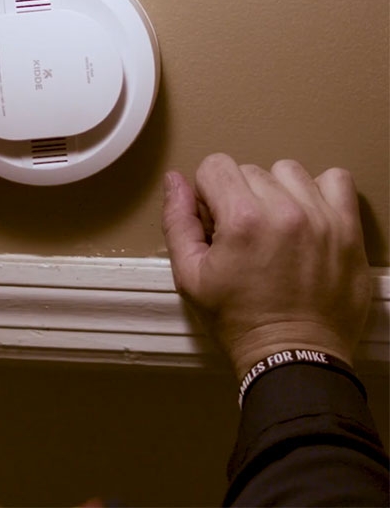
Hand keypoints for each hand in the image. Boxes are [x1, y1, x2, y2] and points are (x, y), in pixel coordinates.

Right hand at [162, 154, 370, 378]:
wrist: (292, 356)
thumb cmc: (238, 320)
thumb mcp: (189, 275)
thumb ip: (176, 221)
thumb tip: (174, 181)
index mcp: (241, 220)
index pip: (215, 166)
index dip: (207, 193)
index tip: (215, 221)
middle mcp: (283, 211)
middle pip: (249, 170)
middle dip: (239, 195)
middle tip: (243, 233)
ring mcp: (320, 218)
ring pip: (288, 171)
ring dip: (277, 191)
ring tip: (275, 224)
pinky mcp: (348, 230)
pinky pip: (337, 180)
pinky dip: (320, 191)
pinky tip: (307, 214)